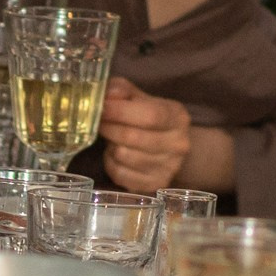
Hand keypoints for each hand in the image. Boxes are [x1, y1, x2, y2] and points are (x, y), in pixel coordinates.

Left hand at [98, 79, 191, 193]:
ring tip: (111, 138)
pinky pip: (120, 174)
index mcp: (178, 117)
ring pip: (124, 156)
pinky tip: (114, 155)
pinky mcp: (154, 185)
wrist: (170, 148)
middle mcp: (179, 144)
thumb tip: (108, 94)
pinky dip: (110, 163)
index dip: (121, 111)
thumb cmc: (150, 119)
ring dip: (110, 145)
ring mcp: (168, 168)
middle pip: (133, 137)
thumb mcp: (140, 98)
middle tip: (97, 121)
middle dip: (109, 127)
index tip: (101, 107)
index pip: (150, 115)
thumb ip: (122, 90)